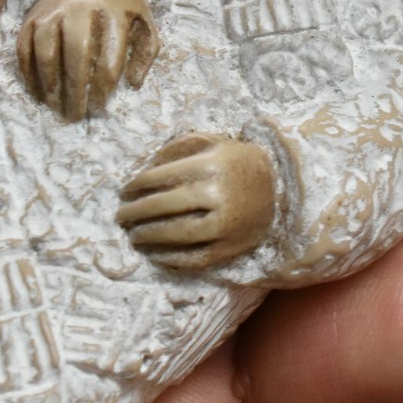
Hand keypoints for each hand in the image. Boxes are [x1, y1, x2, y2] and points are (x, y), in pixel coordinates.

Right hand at [17, 0, 156, 118]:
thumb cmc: (120, 7)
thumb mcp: (143, 22)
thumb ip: (146, 52)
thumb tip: (134, 84)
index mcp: (112, 9)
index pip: (109, 56)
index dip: (104, 86)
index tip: (100, 106)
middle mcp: (79, 7)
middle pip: (76, 55)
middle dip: (75, 90)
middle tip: (75, 115)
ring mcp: (52, 10)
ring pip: (46, 52)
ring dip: (49, 84)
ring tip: (55, 107)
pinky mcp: (32, 16)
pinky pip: (24, 48)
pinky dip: (28, 73)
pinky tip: (37, 92)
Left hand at [118, 132, 275, 268]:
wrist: (282, 190)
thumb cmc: (239, 163)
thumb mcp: (213, 143)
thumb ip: (179, 148)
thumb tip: (144, 168)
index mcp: (211, 165)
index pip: (161, 178)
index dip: (136, 186)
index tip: (124, 192)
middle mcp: (217, 195)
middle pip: (163, 207)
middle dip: (136, 212)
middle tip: (120, 216)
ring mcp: (224, 226)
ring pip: (175, 235)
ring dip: (148, 237)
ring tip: (133, 236)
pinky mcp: (230, 250)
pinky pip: (193, 258)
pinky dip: (169, 259)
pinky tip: (154, 254)